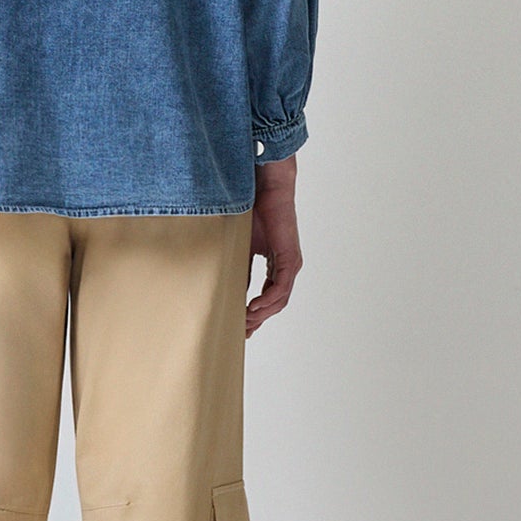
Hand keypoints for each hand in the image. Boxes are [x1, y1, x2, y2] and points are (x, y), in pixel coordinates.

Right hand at [246, 155, 302, 336]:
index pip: (268, 296)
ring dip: (262, 313)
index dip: (255, 314)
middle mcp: (286, 267)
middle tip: (242, 333)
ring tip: (244, 321)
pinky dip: (267, 300)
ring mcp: (290, 264)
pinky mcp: (290, 258)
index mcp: (276, 264)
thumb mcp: (241, 247)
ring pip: (279, 300)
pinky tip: (253, 307)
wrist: (265, 187)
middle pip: (275, 303)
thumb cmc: (252, 210)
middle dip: (258, 320)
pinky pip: (281, 287)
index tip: (241, 327)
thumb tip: (229, 290)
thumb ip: (241, 268)